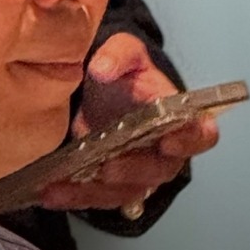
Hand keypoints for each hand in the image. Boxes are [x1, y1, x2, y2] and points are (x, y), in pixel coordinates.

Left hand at [32, 33, 219, 213]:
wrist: (103, 92)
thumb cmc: (125, 75)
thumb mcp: (125, 51)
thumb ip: (118, 54)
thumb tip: (103, 68)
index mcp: (177, 117)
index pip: (199, 133)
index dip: (188, 140)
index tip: (168, 141)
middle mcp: (165, 152)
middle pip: (159, 170)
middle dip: (133, 170)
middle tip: (108, 166)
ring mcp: (140, 172)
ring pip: (126, 191)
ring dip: (95, 191)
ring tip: (62, 185)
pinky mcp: (115, 185)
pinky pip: (100, 198)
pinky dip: (75, 197)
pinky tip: (50, 192)